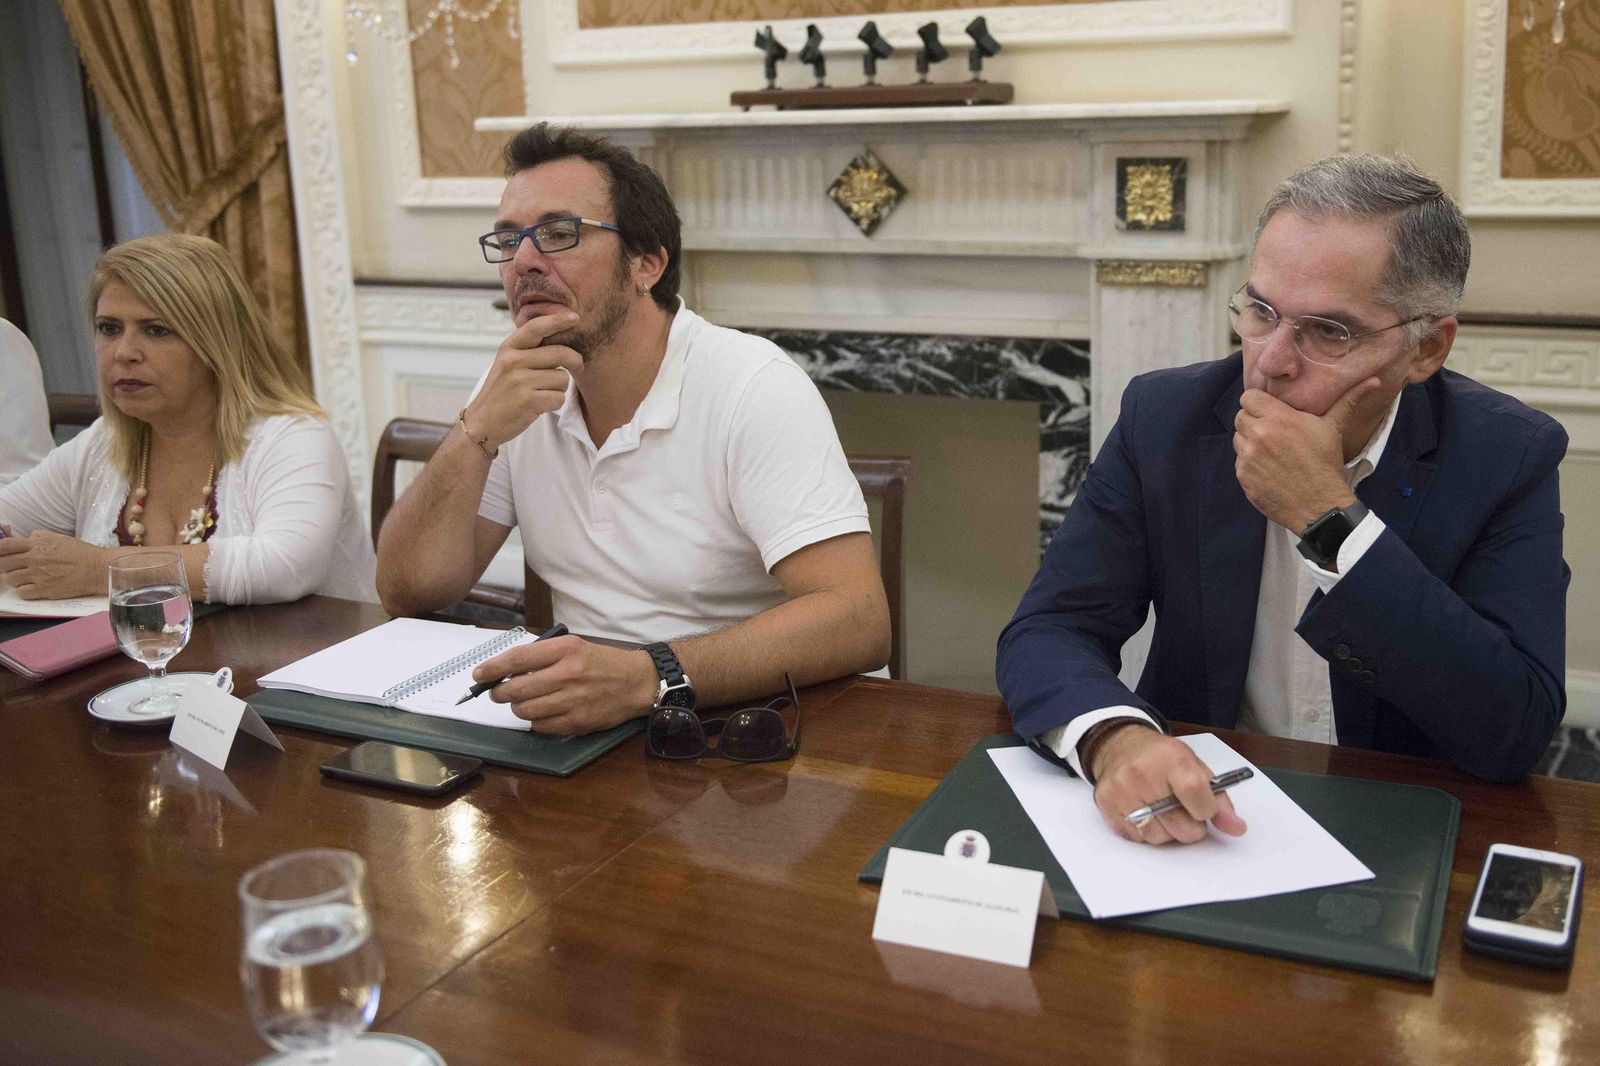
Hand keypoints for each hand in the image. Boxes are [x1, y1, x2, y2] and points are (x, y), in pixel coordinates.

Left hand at [0, 532, 110, 598]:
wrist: (97, 569)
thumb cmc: (81, 553)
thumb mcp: (60, 538)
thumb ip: (40, 537)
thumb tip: (28, 537)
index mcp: (37, 544)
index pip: (6, 545)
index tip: (1, 554)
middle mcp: (34, 559)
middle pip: (4, 563)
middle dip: (6, 566)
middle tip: (14, 568)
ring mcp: (38, 575)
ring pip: (11, 579)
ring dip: (15, 579)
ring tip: (25, 579)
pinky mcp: (44, 590)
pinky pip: (22, 592)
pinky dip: (24, 591)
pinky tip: (32, 588)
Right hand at [465, 311, 584, 448]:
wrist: (480, 424)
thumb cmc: (501, 393)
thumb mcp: (506, 365)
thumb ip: (528, 351)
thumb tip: (561, 339)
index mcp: (508, 349)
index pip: (536, 327)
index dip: (557, 320)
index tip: (574, 317)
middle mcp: (513, 361)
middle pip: (560, 353)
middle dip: (575, 361)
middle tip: (578, 366)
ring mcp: (520, 381)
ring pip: (562, 378)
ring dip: (559, 388)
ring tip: (542, 393)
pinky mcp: (528, 401)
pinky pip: (559, 398)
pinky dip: (555, 404)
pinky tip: (540, 406)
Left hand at [474, 635, 657, 734]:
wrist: (636, 682)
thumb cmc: (601, 663)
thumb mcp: (573, 647)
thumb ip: (542, 656)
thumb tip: (505, 670)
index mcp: (565, 650)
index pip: (517, 658)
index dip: (492, 668)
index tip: (479, 674)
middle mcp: (567, 674)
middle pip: (515, 689)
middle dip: (500, 692)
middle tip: (499, 692)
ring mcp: (572, 700)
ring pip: (524, 710)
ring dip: (518, 708)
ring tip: (525, 701)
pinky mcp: (577, 722)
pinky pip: (540, 726)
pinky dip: (536, 720)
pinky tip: (544, 712)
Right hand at [1090, 725, 1247, 844]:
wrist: (1119, 746)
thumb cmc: (1163, 759)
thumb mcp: (1195, 767)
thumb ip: (1219, 799)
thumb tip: (1237, 829)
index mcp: (1170, 758)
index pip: (1194, 793)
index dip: (1205, 810)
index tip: (1204, 810)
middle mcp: (1142, 773)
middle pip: (1178, 824)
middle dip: (1191, 829)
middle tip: (1187, 815)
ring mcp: (1121, 790)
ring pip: (1157, 836)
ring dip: (1167, 832)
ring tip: (1164, 813)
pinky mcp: (1106, 805)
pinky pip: (1137, 838)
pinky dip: (1146, 832)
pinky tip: (1145, 814)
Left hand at [1233, 377, 1380, 532]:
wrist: (1319, 505)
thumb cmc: (1326, 463)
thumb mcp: (1334, 428)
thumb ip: (1348, 400)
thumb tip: (1375, 380)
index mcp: (1278, 418)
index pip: (1248, 397)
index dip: (1257, 402)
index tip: (1269, 411)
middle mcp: (1259, 435)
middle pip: (1240, 416)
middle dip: (1253, 421)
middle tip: (1271, 431)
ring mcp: (1248, 457)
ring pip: (1238, 438)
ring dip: (1249, 442)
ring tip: (1271, 451)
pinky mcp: (1242, 476)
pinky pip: (1239, 461)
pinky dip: (1249, 463)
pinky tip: (1268, 469)